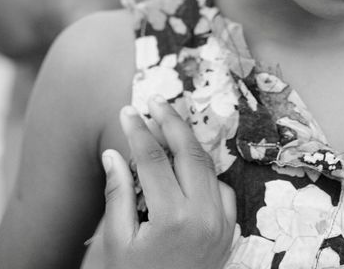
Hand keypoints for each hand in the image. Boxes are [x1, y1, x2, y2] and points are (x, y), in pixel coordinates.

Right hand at [101, 96, 235, 268]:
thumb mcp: (115, 242)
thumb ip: (117, 194)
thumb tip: (115, 152)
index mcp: (172, 218)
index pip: (154, 158)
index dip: (139, 130)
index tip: (127, 110)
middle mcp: (203, 217)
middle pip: (188, 152)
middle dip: (171, 122)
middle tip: (154, 101)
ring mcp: (221, 225)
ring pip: (208, 166)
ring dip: (188, 142)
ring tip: (168, 122)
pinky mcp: (228, 233)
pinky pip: (221, 189)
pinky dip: (204, 170)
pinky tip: (187, 163)